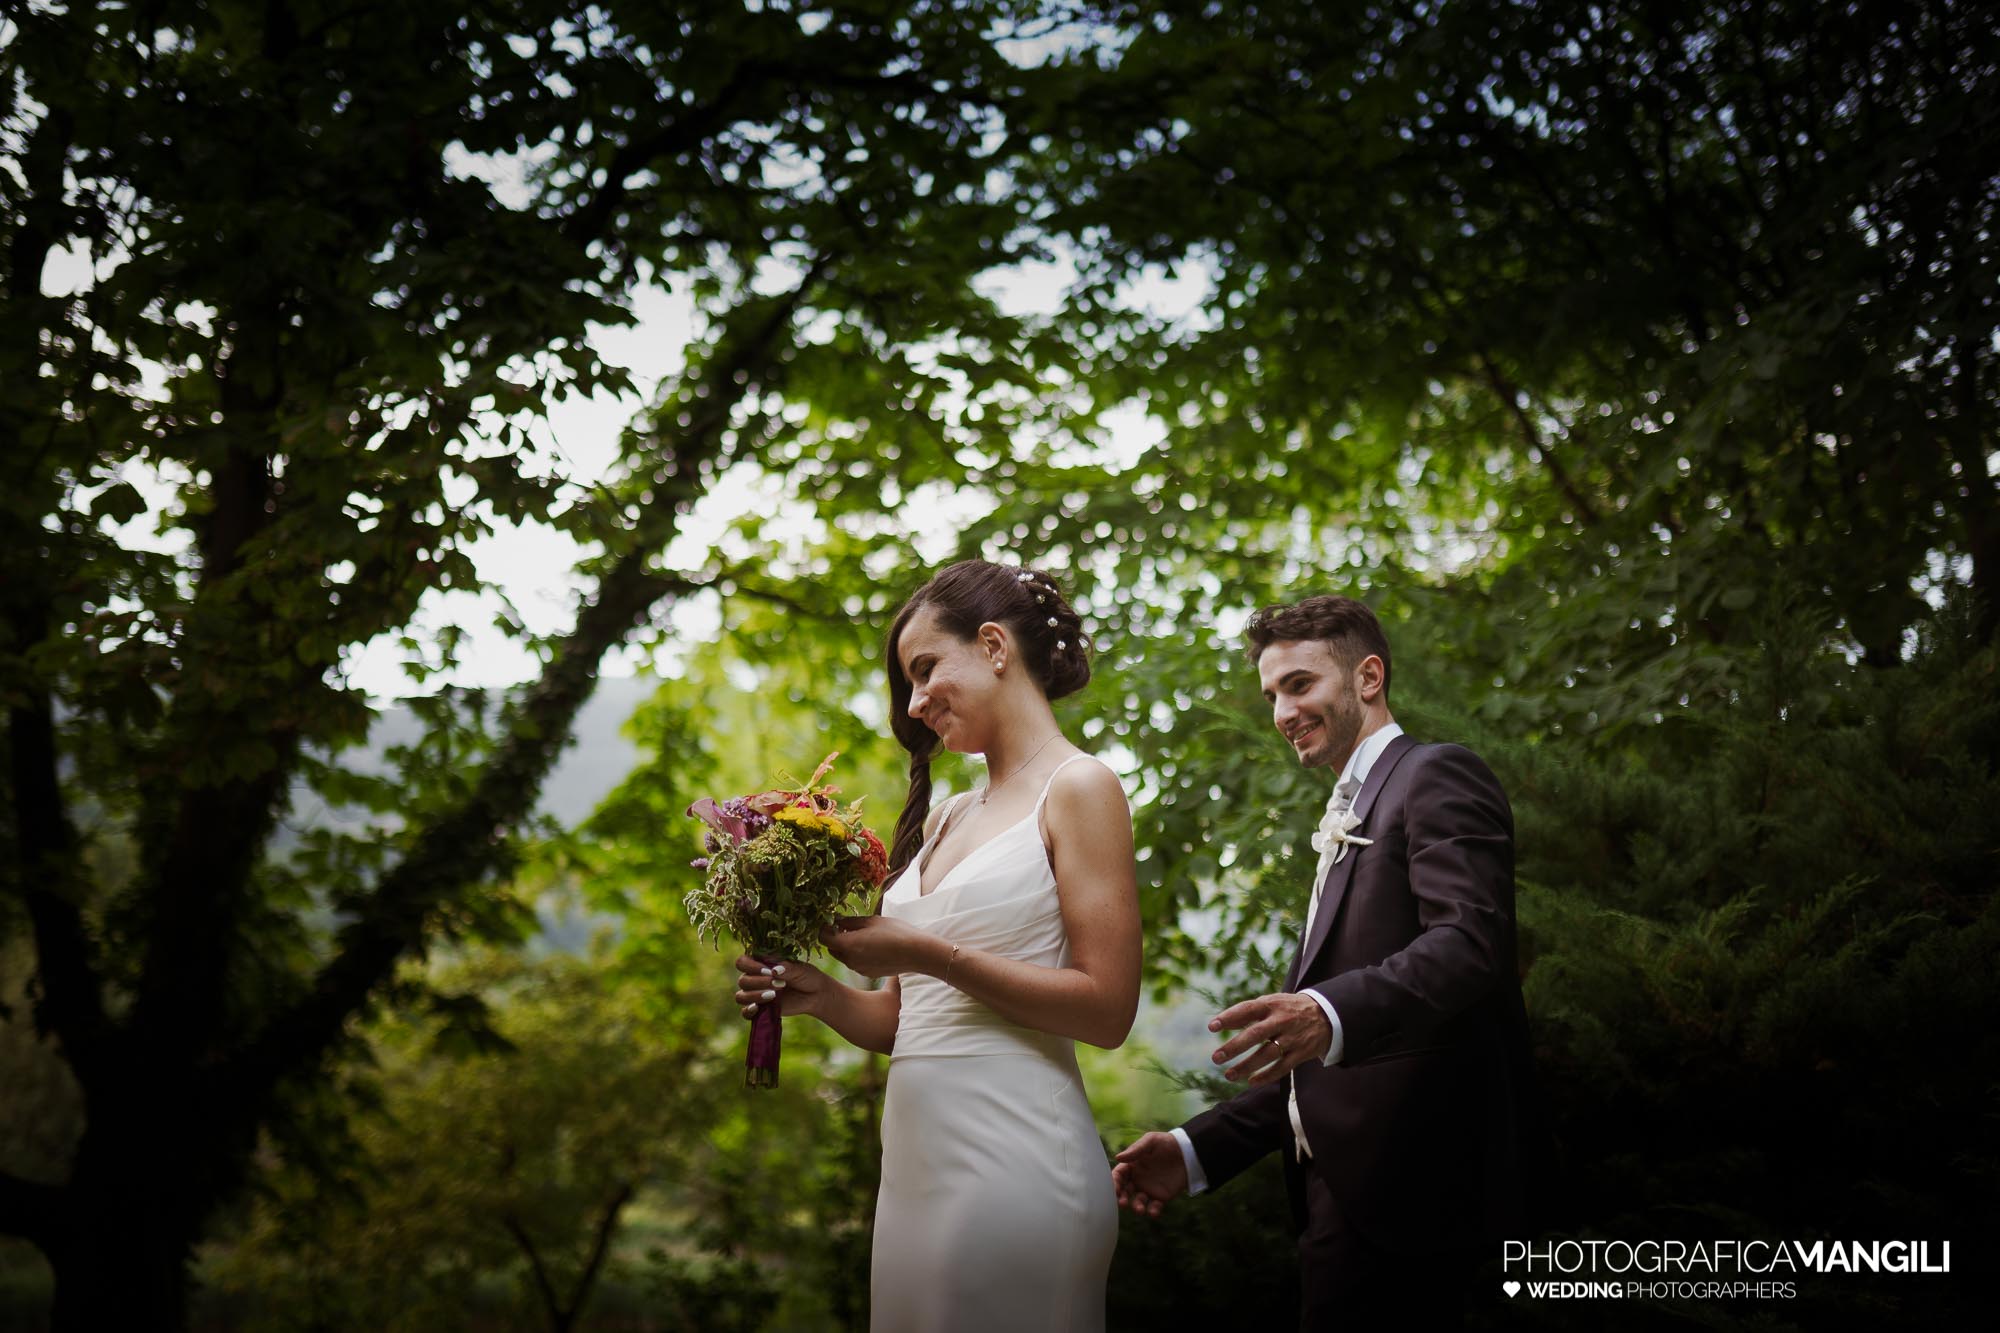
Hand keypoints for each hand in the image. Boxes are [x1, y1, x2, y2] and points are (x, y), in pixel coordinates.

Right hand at [733, 955, 831, 1019]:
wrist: (816, 994)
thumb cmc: (806, 976)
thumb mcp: (799, 969)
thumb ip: (786, 968)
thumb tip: (774, 970)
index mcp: (760, 963)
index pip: (742, 962)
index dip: (751, 966)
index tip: (769, 971)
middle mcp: (754, 978)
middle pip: (743, 980)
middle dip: (759, 982)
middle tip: (780, 984)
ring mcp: (755, 994)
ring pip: (741, 996)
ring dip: (755, 996)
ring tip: (773, 995)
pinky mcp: (760, 1009)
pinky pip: (745, 1012)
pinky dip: (748, 1011)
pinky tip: (757, 1008)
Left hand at [819, 915, 945, 979]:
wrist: (916, 953)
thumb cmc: (895, 932)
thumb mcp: (871, 921)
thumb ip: (850, 921)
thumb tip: (837, 921)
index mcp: (848, 945)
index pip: (823, 938)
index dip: (824, 928)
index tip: (832, 921)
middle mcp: (849, 960)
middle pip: (832, 948)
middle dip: (834, 937)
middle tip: (846, 926)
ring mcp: (858, 969)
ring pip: (844, 956)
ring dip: (846, 946)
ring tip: (863, 934)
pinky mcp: (868, 973)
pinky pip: (855, 962)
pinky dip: (857, 954)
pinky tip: (872, 946)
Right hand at [1112, 1131, 1188, 1217]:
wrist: (1188, 1152)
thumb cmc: (1167, 1143)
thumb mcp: (1151, 1141)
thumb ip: (1135, 1150)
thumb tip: (1117, 1157)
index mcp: (1132, 1165)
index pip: (1118, 1175)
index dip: (1114, 1183)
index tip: (1114, 1190)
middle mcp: (1137, 1179)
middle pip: (1124, 1192)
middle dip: (1121, 1199)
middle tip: (1123, 1203)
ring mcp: (1149, 1189)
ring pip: (1138, 1202)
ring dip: (1136, 1207)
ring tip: (1140, 1210)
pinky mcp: (1161, 1197)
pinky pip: (1154, 1207)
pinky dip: (1152, 1212)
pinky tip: (1153, 1213)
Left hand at [1208, 991, 1331, 1085]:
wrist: (1326, 1015)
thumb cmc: (1288, 1009)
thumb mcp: (1271, 1003)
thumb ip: (1246, 1013)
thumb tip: (1219, 1023)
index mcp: (1272, 1005)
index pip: (1247, 1010)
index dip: (1229, 1017)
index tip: (1212, 1027)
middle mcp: (1282, 1020)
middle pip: (1256, 1034)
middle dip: (1235, 1047)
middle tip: (1216, 1057)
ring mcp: (1292, 1038)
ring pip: (1268, 1055)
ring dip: (1247, 1066)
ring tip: (1228, 1075)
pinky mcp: (1301, 1053)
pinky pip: (1282, 1068)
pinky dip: (1266, 1076)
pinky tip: (1251, 1082)